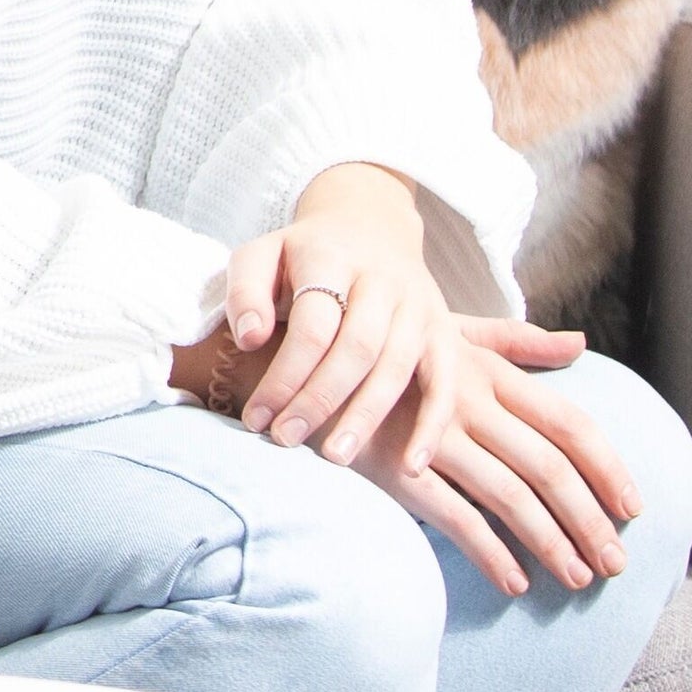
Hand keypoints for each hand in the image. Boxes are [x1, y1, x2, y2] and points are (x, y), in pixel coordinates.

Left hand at [205, 166, 452, 464]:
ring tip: (335, 458)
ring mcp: (419, 306)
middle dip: (319, 400)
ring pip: (397, 368)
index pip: (311, 324)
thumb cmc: (303, 255)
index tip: (256, 417)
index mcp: (332, 257)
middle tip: (286, 440)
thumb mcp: (262, 255)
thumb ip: (246, 291)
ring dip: (366, 417)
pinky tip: (410, 466)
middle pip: (355, 348)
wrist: (369, 225)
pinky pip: (445, 383)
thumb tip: (249, 339)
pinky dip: (431, 426)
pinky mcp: (444, 332)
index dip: (283, 374)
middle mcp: (382, 281)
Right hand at [348, 334, 641, 596]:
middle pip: (549, 468)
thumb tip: (577, 343)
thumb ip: (513, 341)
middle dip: (589, 521)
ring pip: (511, 497)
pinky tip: (514, 581)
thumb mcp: (446, 329)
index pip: (569, 421)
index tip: (634, 507)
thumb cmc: (374, 339)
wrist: (293, 348)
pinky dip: (491, 552)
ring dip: (551, 543)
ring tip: (576, 578)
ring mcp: (430, 434)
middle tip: (615, 564)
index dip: (608, 467)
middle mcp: (467, 400)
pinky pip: (455, 516)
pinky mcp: (394, 465)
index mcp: (486, 370)